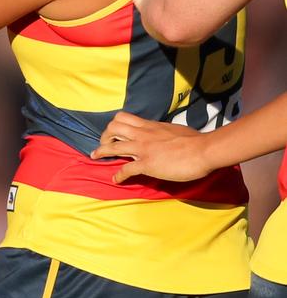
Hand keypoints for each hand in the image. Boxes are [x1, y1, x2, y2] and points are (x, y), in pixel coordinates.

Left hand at [91, 111, 207, 182]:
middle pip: (113, 127)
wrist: (203, 150)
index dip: (114, 124)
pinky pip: (126, 169)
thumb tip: (162, 135)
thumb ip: (163, 131)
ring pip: (113, 146)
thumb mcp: (173, 129)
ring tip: (96, 157)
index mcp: (150, 125)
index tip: (112, 132)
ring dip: (102, 152)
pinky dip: (118, 175)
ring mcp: (143, 149)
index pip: (124, 118)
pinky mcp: (147, 164)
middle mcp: (142, 134)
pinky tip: (116, 179)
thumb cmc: (194, 140)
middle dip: (104, 135)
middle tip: (103, 144)